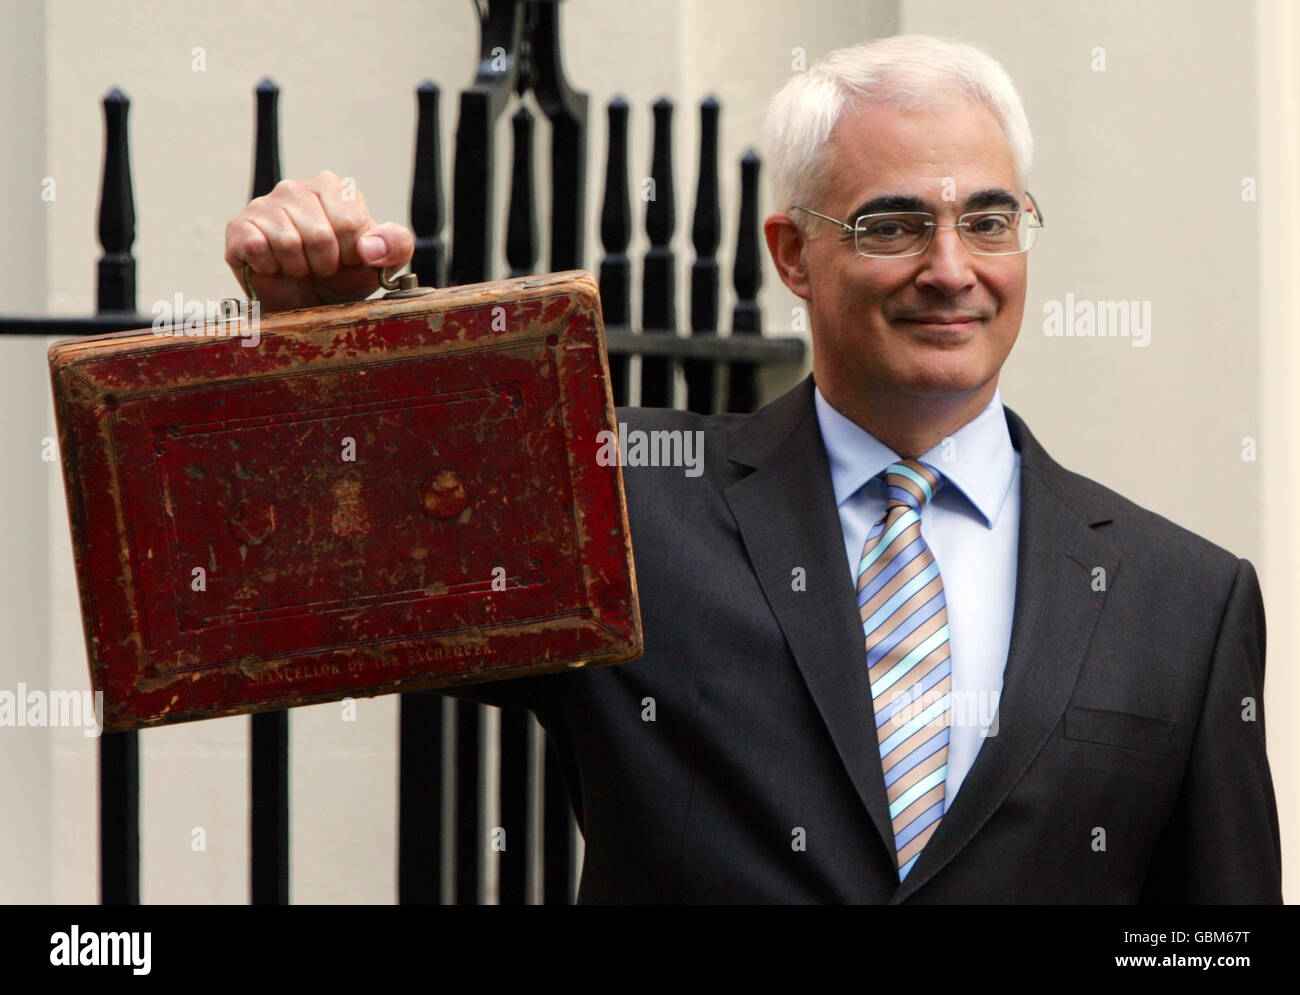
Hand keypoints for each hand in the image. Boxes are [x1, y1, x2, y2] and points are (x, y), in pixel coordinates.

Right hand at [224, 170, 414, 311]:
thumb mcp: (382, 263)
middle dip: (325, 265)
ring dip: (298, 269)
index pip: (350, 223)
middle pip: (320, 235)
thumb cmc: (343, 278)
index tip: (346, 260)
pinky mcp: (239, 226)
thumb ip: (396, 245)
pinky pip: (256, 248)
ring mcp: (265, 204)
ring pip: (288, 243)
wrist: (305, 303)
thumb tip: (370, 246)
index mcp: (333, 188)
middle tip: (320, 267)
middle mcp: (296, 188)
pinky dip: (269, 268)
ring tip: (299, 267)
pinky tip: (274, 266)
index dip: (351, 255)